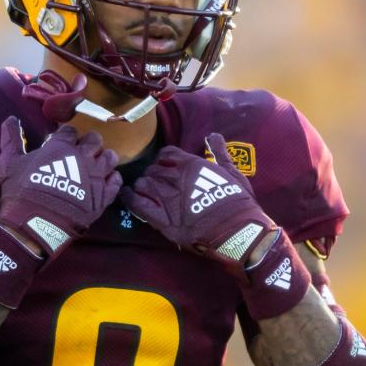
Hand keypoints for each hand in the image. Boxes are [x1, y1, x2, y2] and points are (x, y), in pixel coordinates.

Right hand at [0, 117, 121, 253]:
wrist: (36, 223)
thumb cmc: (21, 192)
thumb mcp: (9, 163)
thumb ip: (11, 139)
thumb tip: (10, 118)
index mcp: (62, 146)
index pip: (71, 130)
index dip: (66, 135)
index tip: (61, 143)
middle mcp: (83, 157)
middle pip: (95, 140)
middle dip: (89, 143)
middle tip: (81, 153)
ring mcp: (96, 176)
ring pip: (110, 158)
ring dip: (103, 159)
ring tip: (95, 166)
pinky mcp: (104, 196)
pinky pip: (116, 181)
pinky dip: (112, 179)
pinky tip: (104, 183)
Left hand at [121, 133, 274, 267]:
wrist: (237, 230)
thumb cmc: (238, 202)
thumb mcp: (232, 172)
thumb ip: (219, 153)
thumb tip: (214, 135)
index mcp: (191, 164)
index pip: (167, 154)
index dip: (164, 160)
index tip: (165, 166)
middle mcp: (175, 178)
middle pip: (153, 169)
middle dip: (153, 175)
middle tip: (156, 184)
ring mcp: (166, 198)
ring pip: (143, 184)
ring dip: (142, 186)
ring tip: (144, 192)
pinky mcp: (161, 219)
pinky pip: (137, 204)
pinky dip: (129, 198)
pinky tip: (127, 196)